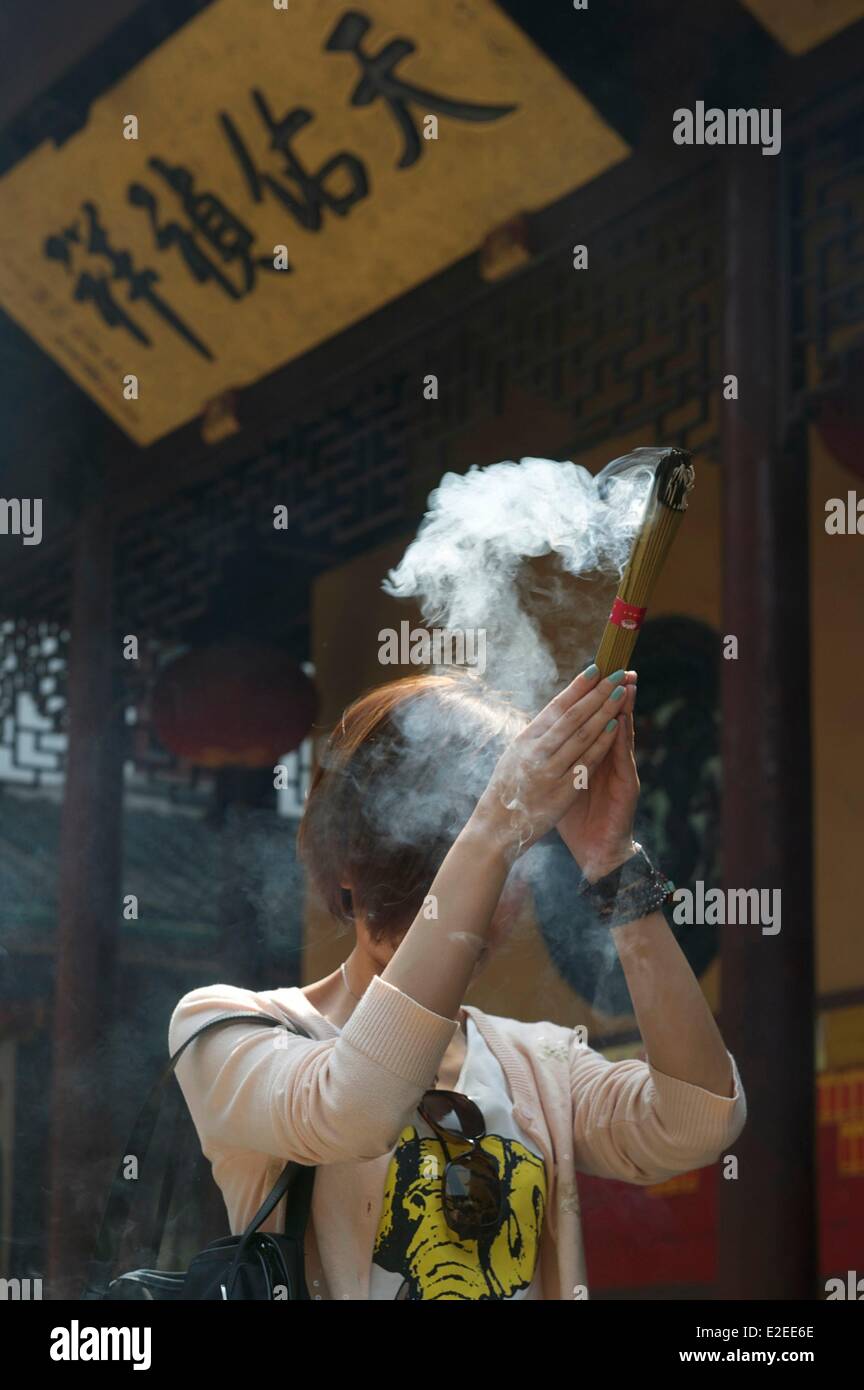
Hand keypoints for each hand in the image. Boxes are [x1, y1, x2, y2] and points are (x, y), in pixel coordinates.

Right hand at [471, 667, 630, 859]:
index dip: (577, 687)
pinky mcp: (562, 791)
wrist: (496, 828)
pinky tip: (616, 727)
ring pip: (582, 734)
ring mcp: (549, 771)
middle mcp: (536, 751)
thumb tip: (558, 711)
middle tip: (617, 674)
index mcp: (525, 740)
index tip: (596, 669)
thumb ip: (537, 736)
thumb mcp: (516, 756)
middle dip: (597, 693)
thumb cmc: (508, 789)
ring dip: (604, 712)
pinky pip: (587, 761)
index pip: (556, 707)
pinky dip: (602, 742)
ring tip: (621, 693)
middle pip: (573, 716)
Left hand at [557, 666, 639, 879]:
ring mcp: (619, 771)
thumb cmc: (576, 819)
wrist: (595, 853)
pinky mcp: (627, 786)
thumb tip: (535, 740)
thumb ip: (555, 761)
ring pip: (621, 733)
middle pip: (610, 719)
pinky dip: (622, 737)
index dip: (591, 698)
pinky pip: (623, 758)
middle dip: (610, 693)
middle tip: (615, 667)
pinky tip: (622, 720)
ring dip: (623, 708)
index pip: (591, 721)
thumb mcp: (560, 784)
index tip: (591, 671)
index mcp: (589, 757)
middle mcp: (607, 759)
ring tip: (625, 683)